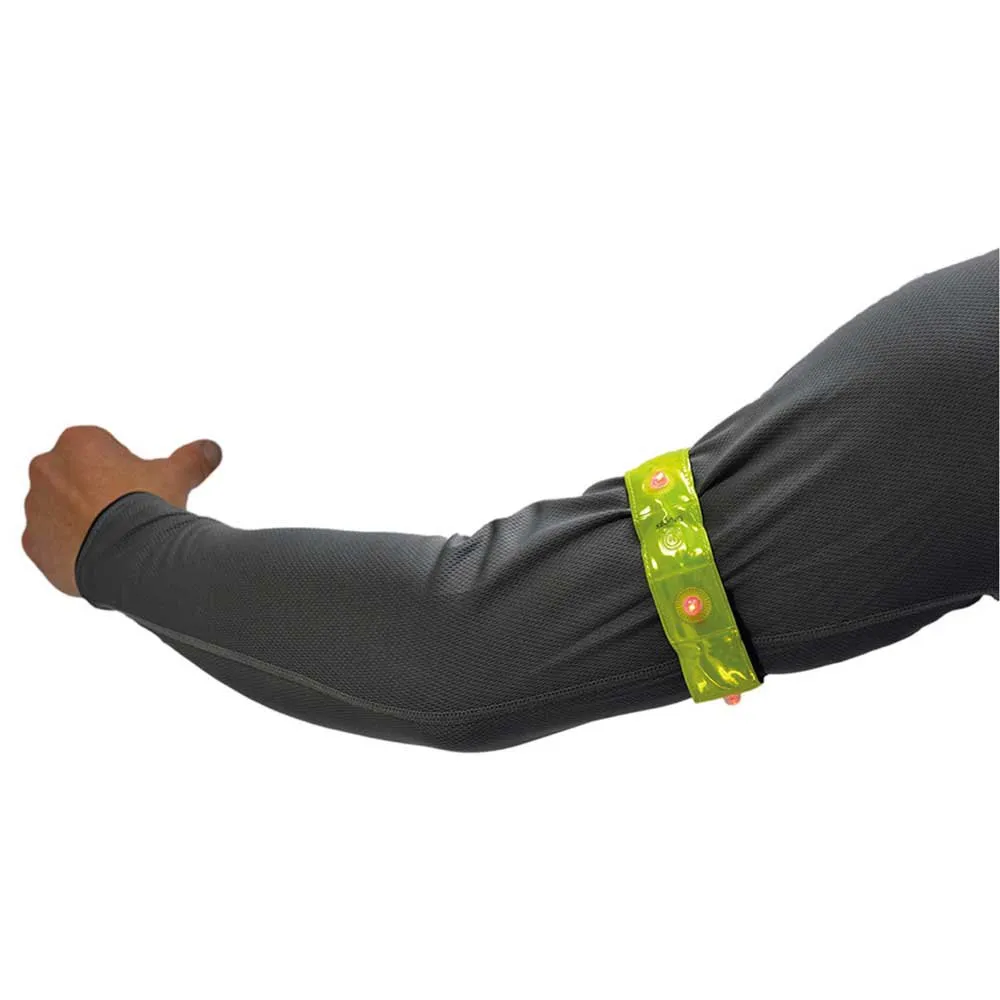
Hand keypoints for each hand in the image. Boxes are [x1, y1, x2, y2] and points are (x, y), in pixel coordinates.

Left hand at [22, 426, 221, 595]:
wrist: (129, 557)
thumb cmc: (148, 507)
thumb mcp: (176, 477)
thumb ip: (192, 460)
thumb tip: (212, 449)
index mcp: (78, 442)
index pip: (100, 449)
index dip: (124, 469)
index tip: (140, 488)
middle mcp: (47, 469)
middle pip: (74, 477)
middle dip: (96, 492)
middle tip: (128, 514)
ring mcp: (36, 508)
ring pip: (60, 511)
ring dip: (81, 520)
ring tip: (115, 539)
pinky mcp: (32, 544)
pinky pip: (51, 543)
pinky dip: (70, 549)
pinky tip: (100, 556)